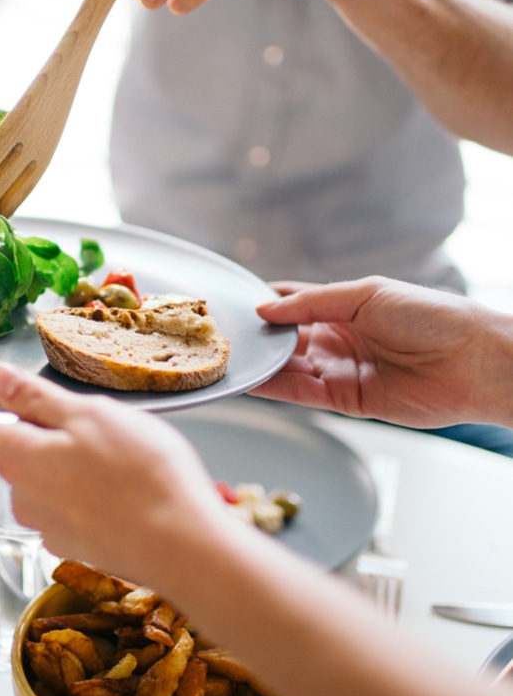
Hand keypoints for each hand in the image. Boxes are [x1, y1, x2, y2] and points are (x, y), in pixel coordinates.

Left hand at [0, 362, 228, 581]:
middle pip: (12, 449)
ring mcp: (49, 525)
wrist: (186, 550)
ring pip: (46, 474)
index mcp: (18, 458)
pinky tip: (127, 485)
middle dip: (39, 429)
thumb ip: (34, 400)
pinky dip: (90, 487)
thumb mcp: (88, 416)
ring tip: (123, 453)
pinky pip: (71, 501)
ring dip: (70, 459)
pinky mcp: (77, 543)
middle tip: (91, 417)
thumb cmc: (141, 474)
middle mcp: (23, 496)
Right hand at [251, 276, 512, 427]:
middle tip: (223, 335)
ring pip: (288, 367)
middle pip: (285, 338)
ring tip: (229, 359)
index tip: (234, 304)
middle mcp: (337, 338)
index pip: (293, 302)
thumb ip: (311, 303)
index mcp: (344, 307)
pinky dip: (275, 388)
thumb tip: (265, 310)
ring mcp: (340, 370)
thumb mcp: (365, 295)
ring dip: (260, 364)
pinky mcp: (345, 400)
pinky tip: (251, 380)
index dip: (265, 303)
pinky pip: (302, 393)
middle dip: (257, 337)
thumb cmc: (431, 317)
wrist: (473, 362)